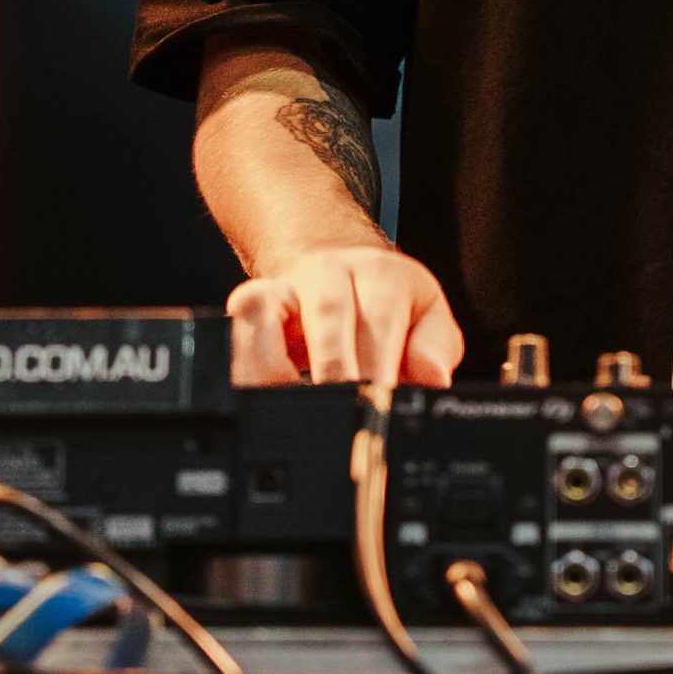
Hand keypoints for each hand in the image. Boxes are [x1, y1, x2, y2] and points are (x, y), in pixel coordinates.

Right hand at [229, 248, 464, 386]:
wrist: (334, 261)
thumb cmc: (384, 299)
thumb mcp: (425, 314)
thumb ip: (436, 346)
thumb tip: (434, 376)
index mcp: (381, 276)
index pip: (382, 319)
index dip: (379, 365)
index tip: (380, 401)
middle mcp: (330, 273)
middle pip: (328, 314)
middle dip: (333, 367)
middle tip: (342, 412)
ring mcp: (286, 285)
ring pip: (270, 311)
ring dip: (275, 364)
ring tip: (291, 406)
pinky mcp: (252, 302)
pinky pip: (236, 324)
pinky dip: (240, 357)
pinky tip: (253, 389)